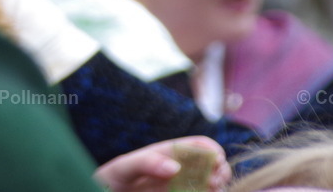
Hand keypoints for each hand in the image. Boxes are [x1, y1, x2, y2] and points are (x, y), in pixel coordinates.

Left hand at [93, 136, 230, 191]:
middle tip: (215, 182)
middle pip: (211, 166)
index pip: (198, 145)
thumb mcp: (122, 168)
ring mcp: (180, 187)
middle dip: (220, 171)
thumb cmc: (112, 180)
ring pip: (210, 185)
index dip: (212, 150)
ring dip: (217, 186)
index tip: (217, 160)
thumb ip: (146, 163)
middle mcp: (178, 171)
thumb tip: (175, 167)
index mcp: (167, 154)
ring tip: (211, 189)